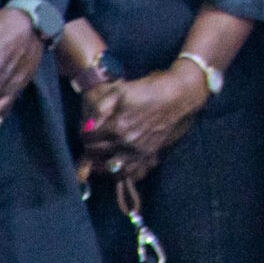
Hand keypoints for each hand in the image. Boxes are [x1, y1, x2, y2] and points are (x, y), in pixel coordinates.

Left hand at [85, 63, 211, 168]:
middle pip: (96, 153)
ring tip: (97, 158)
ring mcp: (139, 151)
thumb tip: (87, 124)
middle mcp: (127, 143)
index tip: (86, 127)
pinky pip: (132, 172)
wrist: (180, 95)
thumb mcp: (122, 90)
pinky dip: (121, 173)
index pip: (88, 137)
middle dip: (89, 147)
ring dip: (100, 164)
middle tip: (90, 140)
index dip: (83, 131)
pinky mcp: (150, 154)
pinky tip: (117, 166)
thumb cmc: (151, 89)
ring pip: (111, 169)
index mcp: (117, 127)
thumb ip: (101, 107)